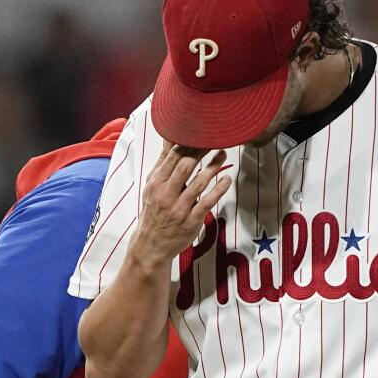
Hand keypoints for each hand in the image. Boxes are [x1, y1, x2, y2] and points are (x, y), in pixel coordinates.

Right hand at [130, 144, 232, 270]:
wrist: (150, 245)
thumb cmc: (153, 211)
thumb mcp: (152, 186)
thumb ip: (163, 163)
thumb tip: (168, 138)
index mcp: (156, 183)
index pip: (172, 157)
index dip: (187, 142)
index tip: (200, 132)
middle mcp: (167, 194)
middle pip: (185, 166)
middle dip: (201, 150)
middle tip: (214, 138)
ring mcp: (180, 208)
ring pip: (198, 183)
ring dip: (213, 166)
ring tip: (223, 153)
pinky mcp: (191, 220)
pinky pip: (207, 202)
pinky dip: (219, 189)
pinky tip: (227, 179)